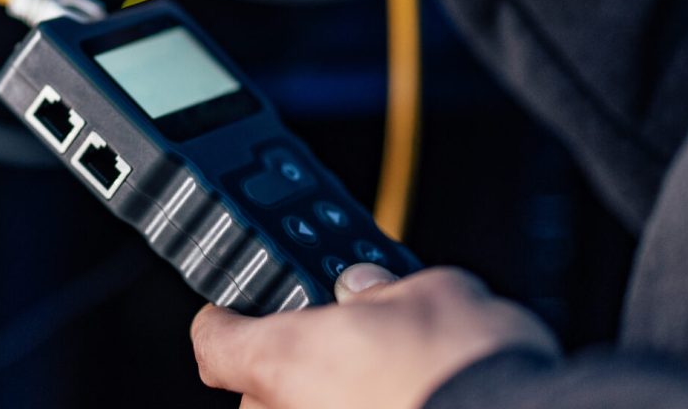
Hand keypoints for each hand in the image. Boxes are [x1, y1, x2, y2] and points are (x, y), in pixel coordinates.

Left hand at [190, 265, 557, 408]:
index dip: (225, 319)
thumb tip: (365, 290)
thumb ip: (380, 291)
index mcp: (286, 360)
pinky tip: (405, 397)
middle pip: (259, 391)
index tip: (233, 309)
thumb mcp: (429, 292)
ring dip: (332, 398)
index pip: (216, 341)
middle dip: (295, 366)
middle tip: (342, 339)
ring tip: (385, 373)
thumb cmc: (471, 367)